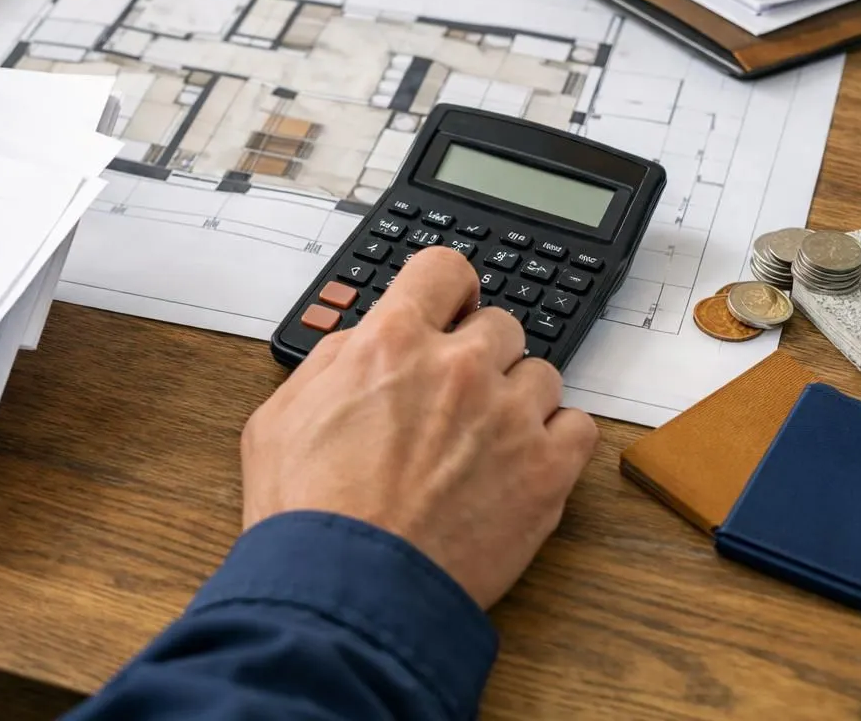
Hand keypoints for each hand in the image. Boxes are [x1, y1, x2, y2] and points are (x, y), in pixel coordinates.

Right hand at [241, 246, 598, 608]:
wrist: (345, 591)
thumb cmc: (307, 512)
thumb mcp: (282, 415)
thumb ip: (331, 363)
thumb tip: (362, 344)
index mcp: (392, 341)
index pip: (445, 269)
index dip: (448, 289)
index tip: (451, 309)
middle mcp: (458, 366)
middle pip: (500, 324)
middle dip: (480, 355)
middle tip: (457, 397)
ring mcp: (508, 417)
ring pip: (542, 375)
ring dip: (518, 400)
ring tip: (486, 444)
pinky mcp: (545, 472)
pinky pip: (578, 427)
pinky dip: (556, 442)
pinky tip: (524, 465)